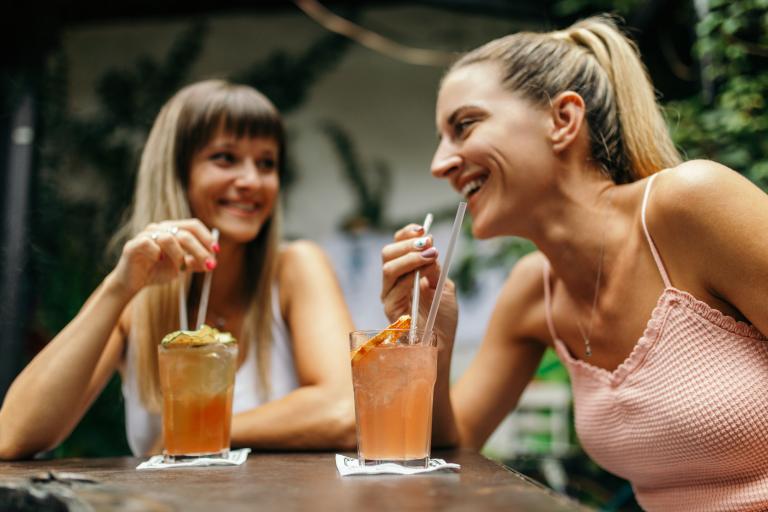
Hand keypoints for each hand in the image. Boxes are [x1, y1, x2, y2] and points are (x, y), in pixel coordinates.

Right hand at [111, 219, 217, 296]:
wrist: (133, 282)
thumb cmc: (157, 271)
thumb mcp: (181, 267)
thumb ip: (195, 263)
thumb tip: (213, 262)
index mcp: (172, 230)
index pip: (193, 225)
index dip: (206, 237)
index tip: (216, 251)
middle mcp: (159, 229)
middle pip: (185, 232)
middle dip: (200, 250)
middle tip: (209, 265)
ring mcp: (145, 235)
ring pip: (168, 238)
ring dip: (180, 255)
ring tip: (181, 269)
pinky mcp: (132, 246)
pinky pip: (148, 244)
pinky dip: (157, 253)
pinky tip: (159, 261)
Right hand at [381, 224, 457, 351]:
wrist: (442, 345)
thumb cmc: (443, 318)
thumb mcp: (444, 287)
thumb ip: (435, 269)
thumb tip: (429, 250)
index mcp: (405, 272)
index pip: (398, 245)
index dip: (407, 234)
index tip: (423, 228)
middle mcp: (393, 282)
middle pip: (388, 253)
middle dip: (408, 244)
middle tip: (429, 243)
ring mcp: (389, 296)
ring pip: (388, 268)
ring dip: (410, 259)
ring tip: (430, 257)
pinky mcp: (390, 311)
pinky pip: (394, 289)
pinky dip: (410, 279)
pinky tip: (424, 279)